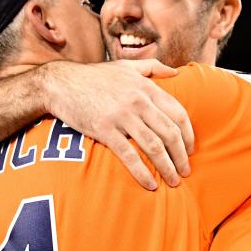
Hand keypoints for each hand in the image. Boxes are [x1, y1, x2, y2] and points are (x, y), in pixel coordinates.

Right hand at [42, 60, 193, 189]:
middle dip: (181, 156)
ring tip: (173, 181)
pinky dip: (142, 172)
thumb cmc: (94, 76)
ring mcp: (121, 116)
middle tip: (185, 171)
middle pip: (170, 133)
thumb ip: (153, 67)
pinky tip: (150, 184)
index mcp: (146, 87)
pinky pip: (129, 155)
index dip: (188, 135)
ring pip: (153, 146)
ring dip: (167, 167)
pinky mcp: (104, 130)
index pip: (178, 114)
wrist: (61, 83)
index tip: (190, 150)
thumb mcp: (126, 66)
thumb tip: (176, 72)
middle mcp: (138, 102)